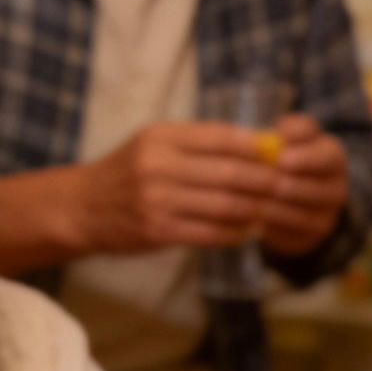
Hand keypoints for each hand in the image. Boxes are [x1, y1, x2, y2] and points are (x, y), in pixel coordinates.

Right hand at [80, 121, 282, 251]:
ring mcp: (158, 200)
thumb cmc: (129, 172)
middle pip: (230, 174)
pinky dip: (236, 233)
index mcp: (162, 137)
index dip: (258, 147)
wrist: (83, 207)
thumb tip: (258, 145)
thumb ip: (199, 144)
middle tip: (288, 186)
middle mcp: (159, 166)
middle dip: (265, 182)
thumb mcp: (155, 144)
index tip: (283, 154)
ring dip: (255, 210)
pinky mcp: (159, 231)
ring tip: (273, 210)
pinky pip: (211, 233)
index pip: (222, 137)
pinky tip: (249, 230)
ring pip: (225, 206)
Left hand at [258, 114, 347, 256]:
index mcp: (333, 158)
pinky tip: (254, 216)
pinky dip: (272, 225)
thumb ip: (292, 130)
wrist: (295, 197)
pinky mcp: (311, 237)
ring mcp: (326, 216)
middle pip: (317, 189)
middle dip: (291, 186)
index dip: (306, 158)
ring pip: (303, 213)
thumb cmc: (289, 157)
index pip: (326, 156)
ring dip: (278, 207)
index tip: (281, 158)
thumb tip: (284, 132)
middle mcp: (336, 189)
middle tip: (270, 184)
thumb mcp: (293, 138)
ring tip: (256, 200)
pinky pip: (292, 233)